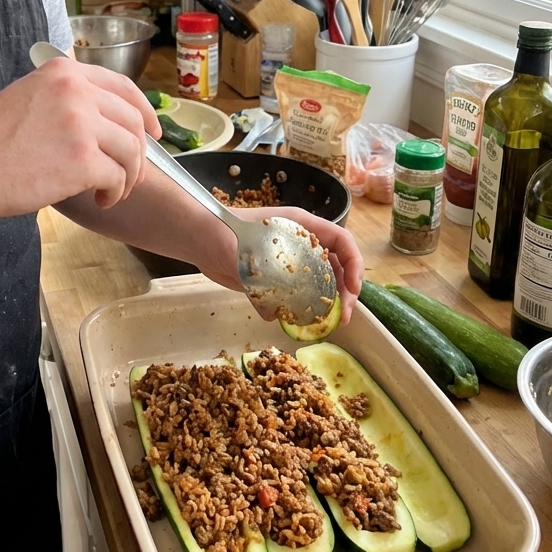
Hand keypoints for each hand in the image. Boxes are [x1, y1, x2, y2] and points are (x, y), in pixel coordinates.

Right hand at [0, 57, 161, 216]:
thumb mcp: (28, 96)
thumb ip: (64, 99)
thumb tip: (102, 120)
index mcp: (64, 73)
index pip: (124, 87)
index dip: (145, 113)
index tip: (153, 134)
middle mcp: (77, 91)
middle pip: (133, 121)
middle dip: (139, 152)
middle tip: (130, 174)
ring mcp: (81, 124)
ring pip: (131, 151)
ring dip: (128, 176)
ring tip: (111, 191)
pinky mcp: (81, 160)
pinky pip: (117, 177)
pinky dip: (115, 192)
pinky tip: (100, 200)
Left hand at [198, 206, 362, 322]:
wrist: (198, 239)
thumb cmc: (222, 232)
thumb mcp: (247, 249)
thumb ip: (265, 274)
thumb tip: (274, 308)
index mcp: (301, 226)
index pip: (341, 241)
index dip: (353, 264)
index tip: (353, 290)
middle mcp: (300, 243)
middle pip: (336, 265)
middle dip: (345, 291)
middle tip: (343, 317)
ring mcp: (288, 262)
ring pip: (318, 283)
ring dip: (325, 304)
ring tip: (326, 324)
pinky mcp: (274, 279)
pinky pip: (294, 296)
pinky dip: (296, 309)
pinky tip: (287, 321)